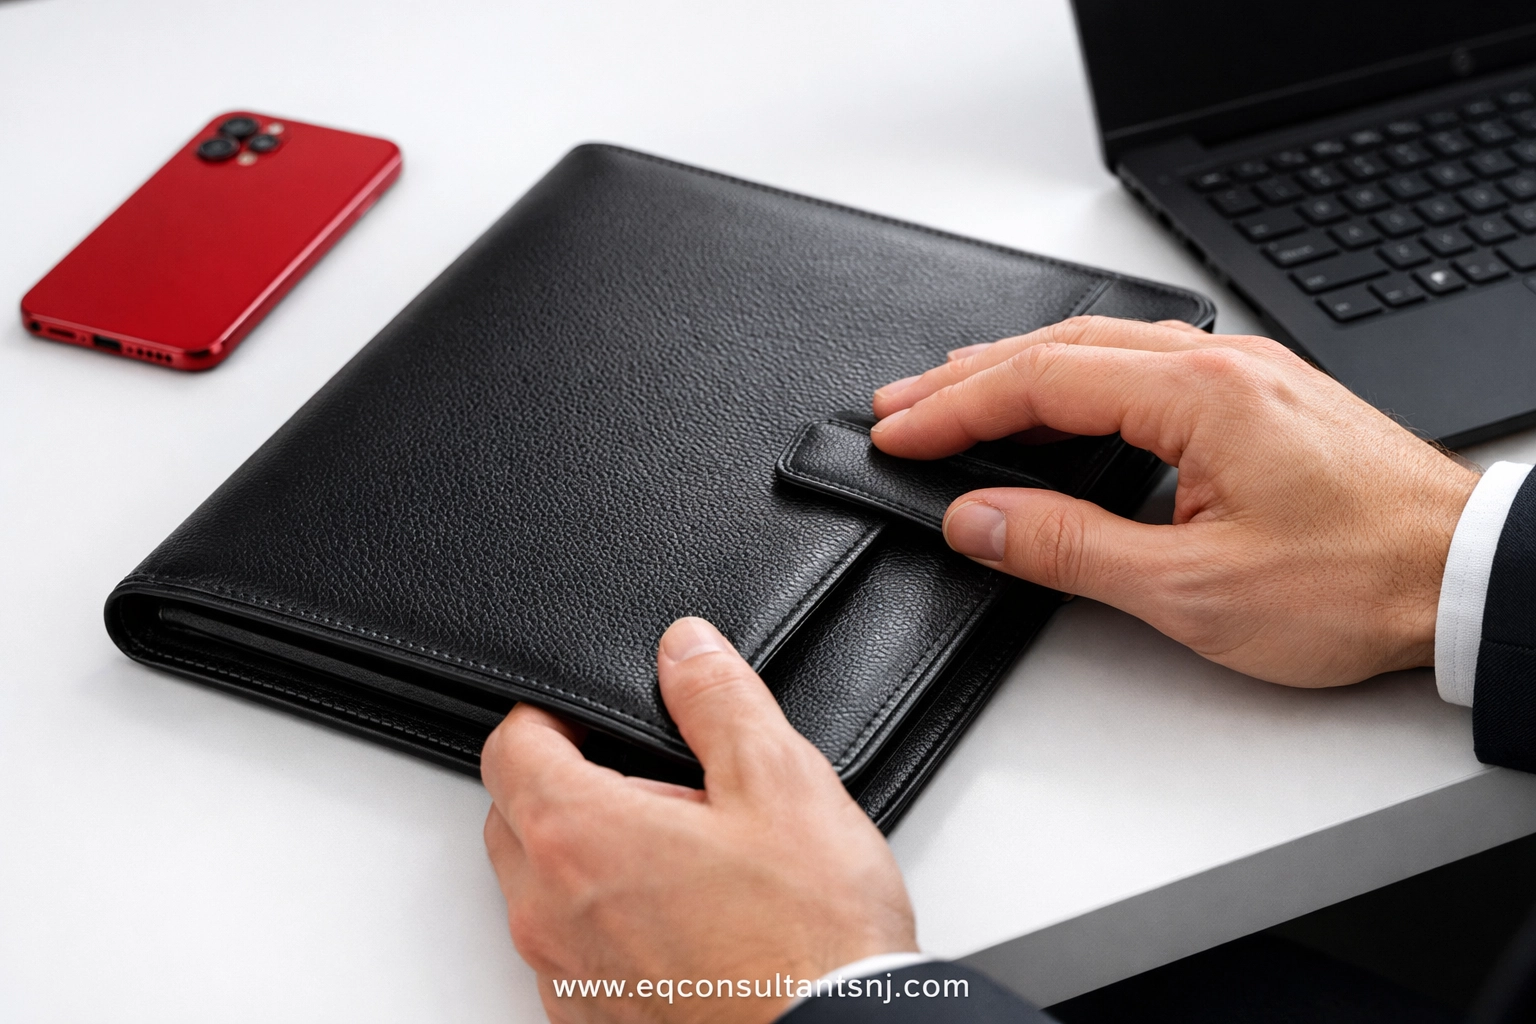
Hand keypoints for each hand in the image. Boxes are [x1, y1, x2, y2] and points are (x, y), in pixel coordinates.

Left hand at [481, 617, 915, 1023]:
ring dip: (587, 859)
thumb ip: (718, 698)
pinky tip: (686, 920)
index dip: (549, 716)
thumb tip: (684, 648)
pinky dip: (606, 924)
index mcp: (577, 835)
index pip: (509, 746)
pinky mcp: (591, 1022)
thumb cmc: (808, 937)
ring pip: (541, 890)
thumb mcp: (778, 780)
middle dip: (566, 784)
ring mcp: (565, 978)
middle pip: (514, 817)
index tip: (593, 716)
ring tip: (684, 858)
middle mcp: (549, 914)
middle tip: (656, 786)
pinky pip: (572, 952)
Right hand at [870, 316, 1479, 686]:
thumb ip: (1068, 547)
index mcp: (1198, 394)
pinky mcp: (1259, 400)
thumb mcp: (1192, 587)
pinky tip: (1056, 409)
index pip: (1038, 380)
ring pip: (1100, 350)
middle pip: (1059, 347)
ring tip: (955, 398)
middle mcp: (1219, 365)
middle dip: (968, 377)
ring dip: (1018, 373)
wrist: (1465, 578)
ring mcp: (1242, 376)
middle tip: (902, 406)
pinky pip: (1142, 369)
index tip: (897, 432)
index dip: (954, 408)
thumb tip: (979, 519)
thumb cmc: (1358, 580)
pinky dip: (1075, 384)